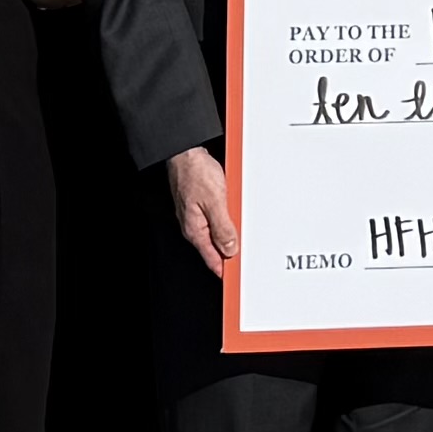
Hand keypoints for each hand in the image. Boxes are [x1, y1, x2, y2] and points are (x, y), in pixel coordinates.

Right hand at [165, 143, 236, 279]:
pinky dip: (228, 222)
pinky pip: (217, 220)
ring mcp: (198, 216)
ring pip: (218, 233)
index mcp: (196, 229)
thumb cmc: (195, 173)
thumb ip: (223, 227)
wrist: (186, 152)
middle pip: (216, 248)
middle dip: (231, 254)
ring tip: (245, 239)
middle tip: (247, 261)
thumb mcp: (215, 201)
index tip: (237, 279)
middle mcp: (195, 226)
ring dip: (231, 236)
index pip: (212, 259)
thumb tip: (231, 249)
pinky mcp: (202, 205)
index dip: (225, 270)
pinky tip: (236, 218)